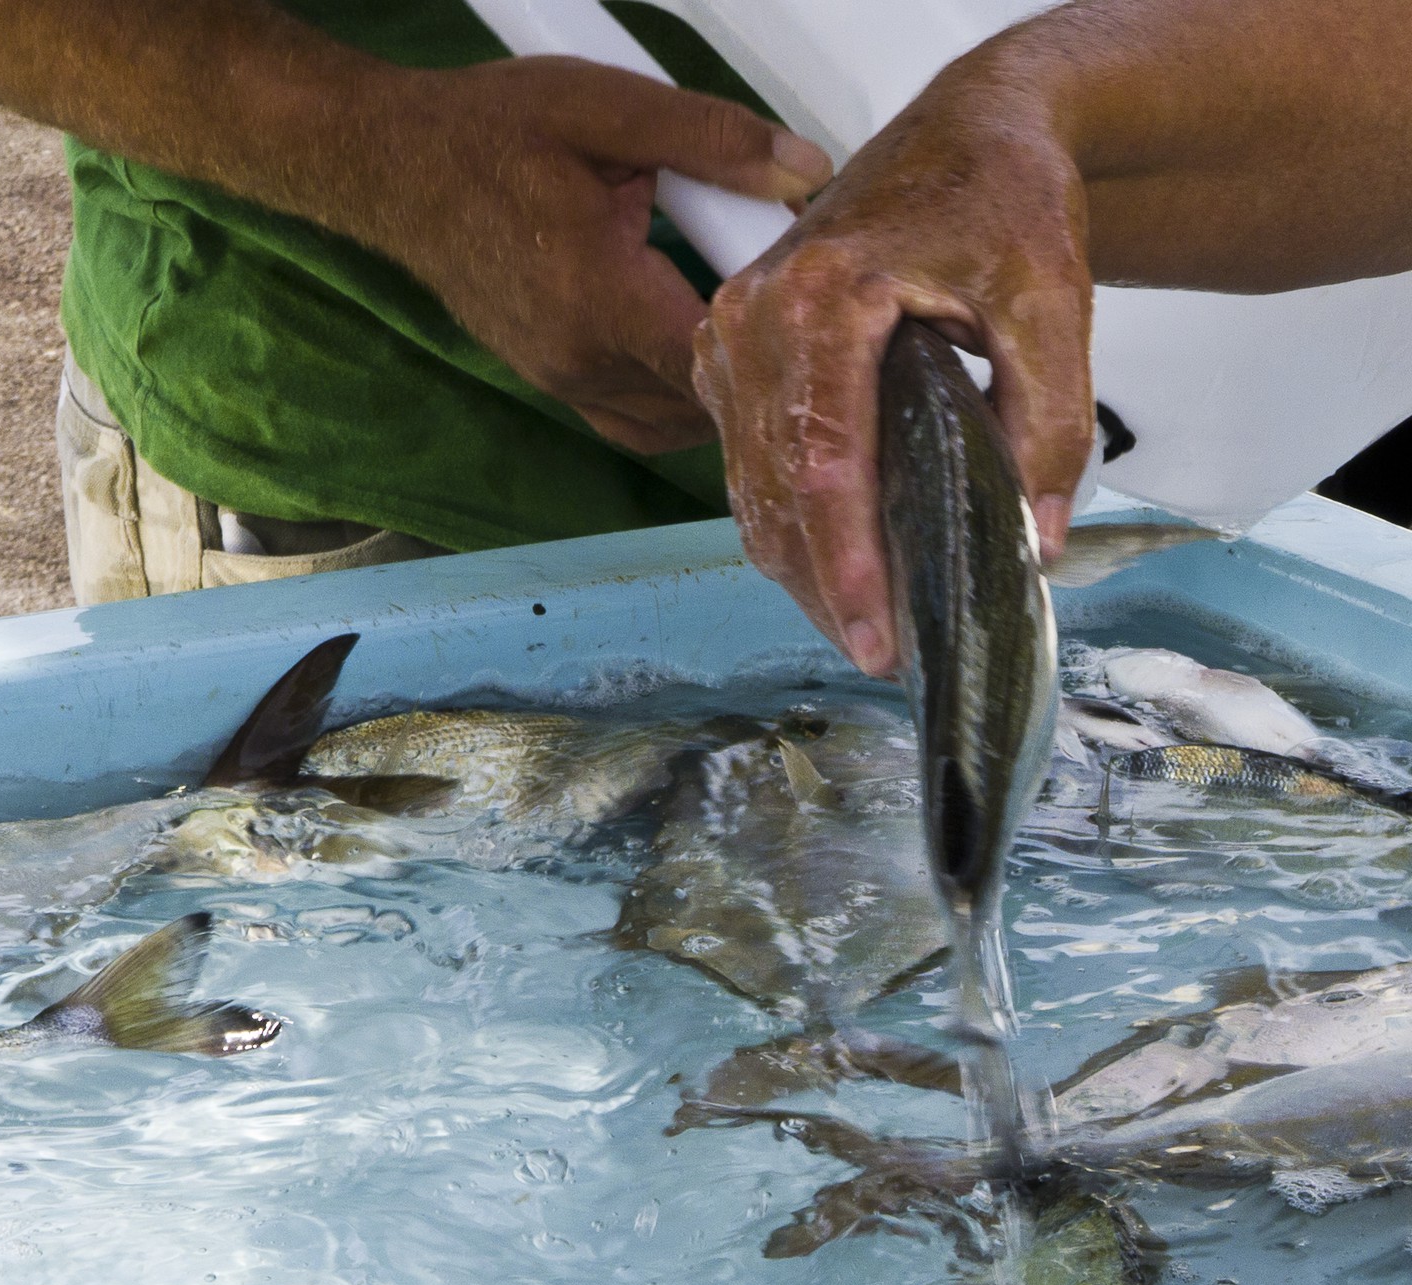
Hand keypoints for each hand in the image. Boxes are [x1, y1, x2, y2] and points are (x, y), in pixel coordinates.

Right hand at [375, 57, 831, 454]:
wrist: (397, 171)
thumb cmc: (490, 134)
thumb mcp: (607, 108)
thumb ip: (713, 140)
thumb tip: (802, 169)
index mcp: (600, 297)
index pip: (713, 361)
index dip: (771, 340)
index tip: (798, 293)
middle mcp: (580, 360)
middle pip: (702, 401)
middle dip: (750, 362)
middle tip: (776, 300)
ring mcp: (563, 381)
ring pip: (671, 423)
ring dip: (714, 388)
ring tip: (736, 324)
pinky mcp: (553, 384)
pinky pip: (633, 423)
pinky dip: (674, 403)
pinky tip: (691, 352)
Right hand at [693, 56, 1094, 673]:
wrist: (964, 134)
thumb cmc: (1000, 200)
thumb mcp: (1052, 301)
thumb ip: (1050, 422)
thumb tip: (1034, 539)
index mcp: (820, 298)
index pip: (822, 463)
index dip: (847, 566)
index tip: (875, 639)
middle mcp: (752, 318)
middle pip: (776, 493)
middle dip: (825, 589)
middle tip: (882, 654)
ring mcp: (728, 337)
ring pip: (750, 491)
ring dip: (802, 568)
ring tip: (865, 625)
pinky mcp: (727, 354)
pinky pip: (747, 465)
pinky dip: (787, 523)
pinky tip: (835, 565)